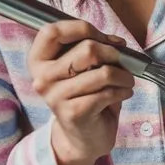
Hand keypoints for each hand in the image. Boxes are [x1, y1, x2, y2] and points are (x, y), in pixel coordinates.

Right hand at [28, 20, 135, 164]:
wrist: (84, 136)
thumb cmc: (86, 94)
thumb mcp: (84, 67)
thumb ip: (92, 47)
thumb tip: (116, 42)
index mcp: (39, 61)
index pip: (52, 31)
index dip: (82, 28)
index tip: (102, 38)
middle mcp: (42, 78)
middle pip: (87, 49)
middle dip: (114, 54)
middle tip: (123, 63)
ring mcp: (55, 97)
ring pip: (103, 72)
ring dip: (124, 76)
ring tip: (126, 81)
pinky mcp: (74, 113)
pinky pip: (109, 92)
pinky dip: (124, 91)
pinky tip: (123, 94)